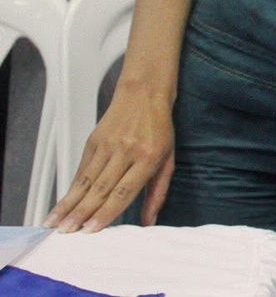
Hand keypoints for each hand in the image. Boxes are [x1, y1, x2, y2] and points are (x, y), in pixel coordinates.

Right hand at [44, 85, 175, 231]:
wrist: (144, 94)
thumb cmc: (160, 129)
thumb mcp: (168, 159)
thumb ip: (158, 191)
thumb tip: (149, 221)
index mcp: (148, 158)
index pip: (124, 190)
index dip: (106, 212)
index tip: (91, 229)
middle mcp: (126, 152)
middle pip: (101, 188)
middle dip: (82, 212)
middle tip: (67, 232)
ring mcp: (107, 146)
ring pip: (86, 180)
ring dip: (69, 203)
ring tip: (55, 223)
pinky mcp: (93, 141)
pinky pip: (82, 169)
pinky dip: (71, 188)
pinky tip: (62, 203)